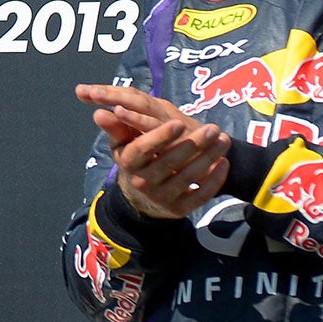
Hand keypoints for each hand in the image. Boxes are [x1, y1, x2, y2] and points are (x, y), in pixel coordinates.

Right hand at [76, 83, 229, 219]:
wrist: (140, 200)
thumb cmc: (134, 161)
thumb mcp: (121, 145)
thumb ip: (116, 128)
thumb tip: (98, 112)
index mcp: (129, 163)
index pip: (143, 149)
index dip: (160, 137)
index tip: (179, 122)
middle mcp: (144, 182)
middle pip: (170, 162)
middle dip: (194, 144)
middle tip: (213, 127)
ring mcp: (163, 198)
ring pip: (188, 177)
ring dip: (208, 158)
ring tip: (224, 139)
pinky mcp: (179, 209)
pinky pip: (199, 196)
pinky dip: (213, 180)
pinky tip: (224, 163)